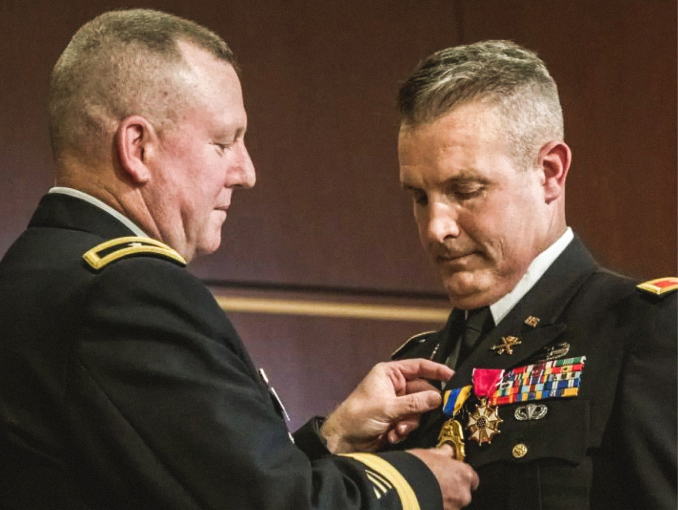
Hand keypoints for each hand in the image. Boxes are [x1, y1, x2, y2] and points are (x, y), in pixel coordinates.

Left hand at [321, 359, 452, 452]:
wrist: (343, 439)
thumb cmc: (358, 416)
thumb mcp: (387, 408)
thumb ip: (414, 403)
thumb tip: (438, 398)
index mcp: (390, 374)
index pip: (419, 367)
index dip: (437, 370)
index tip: (453, 377)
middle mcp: (395, 386)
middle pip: (423, 391)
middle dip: (422, 406)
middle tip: (429, 413)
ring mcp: (397, 403)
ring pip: (419, 410)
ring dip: (411, 422)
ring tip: (398, 430)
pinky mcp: (397, 419)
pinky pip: (412, 422)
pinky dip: (405, 430)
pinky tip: (392, 435)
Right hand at [408, 446, 478, 509]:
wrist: (401, 489)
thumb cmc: (417, 469)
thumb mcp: (429, 453)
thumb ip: (442, 453)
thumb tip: (446, 450)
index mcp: (464, 474)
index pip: (471, 477)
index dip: (460, 474)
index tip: (451, 472)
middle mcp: (463, 493)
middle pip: (462, 492)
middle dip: (451, 488)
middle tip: (436, 481)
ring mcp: (454, 508)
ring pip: (452, 503)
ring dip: (444, 498)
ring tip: (427, 490)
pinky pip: (443, 508)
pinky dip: (436, 504)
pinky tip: (424, 497)